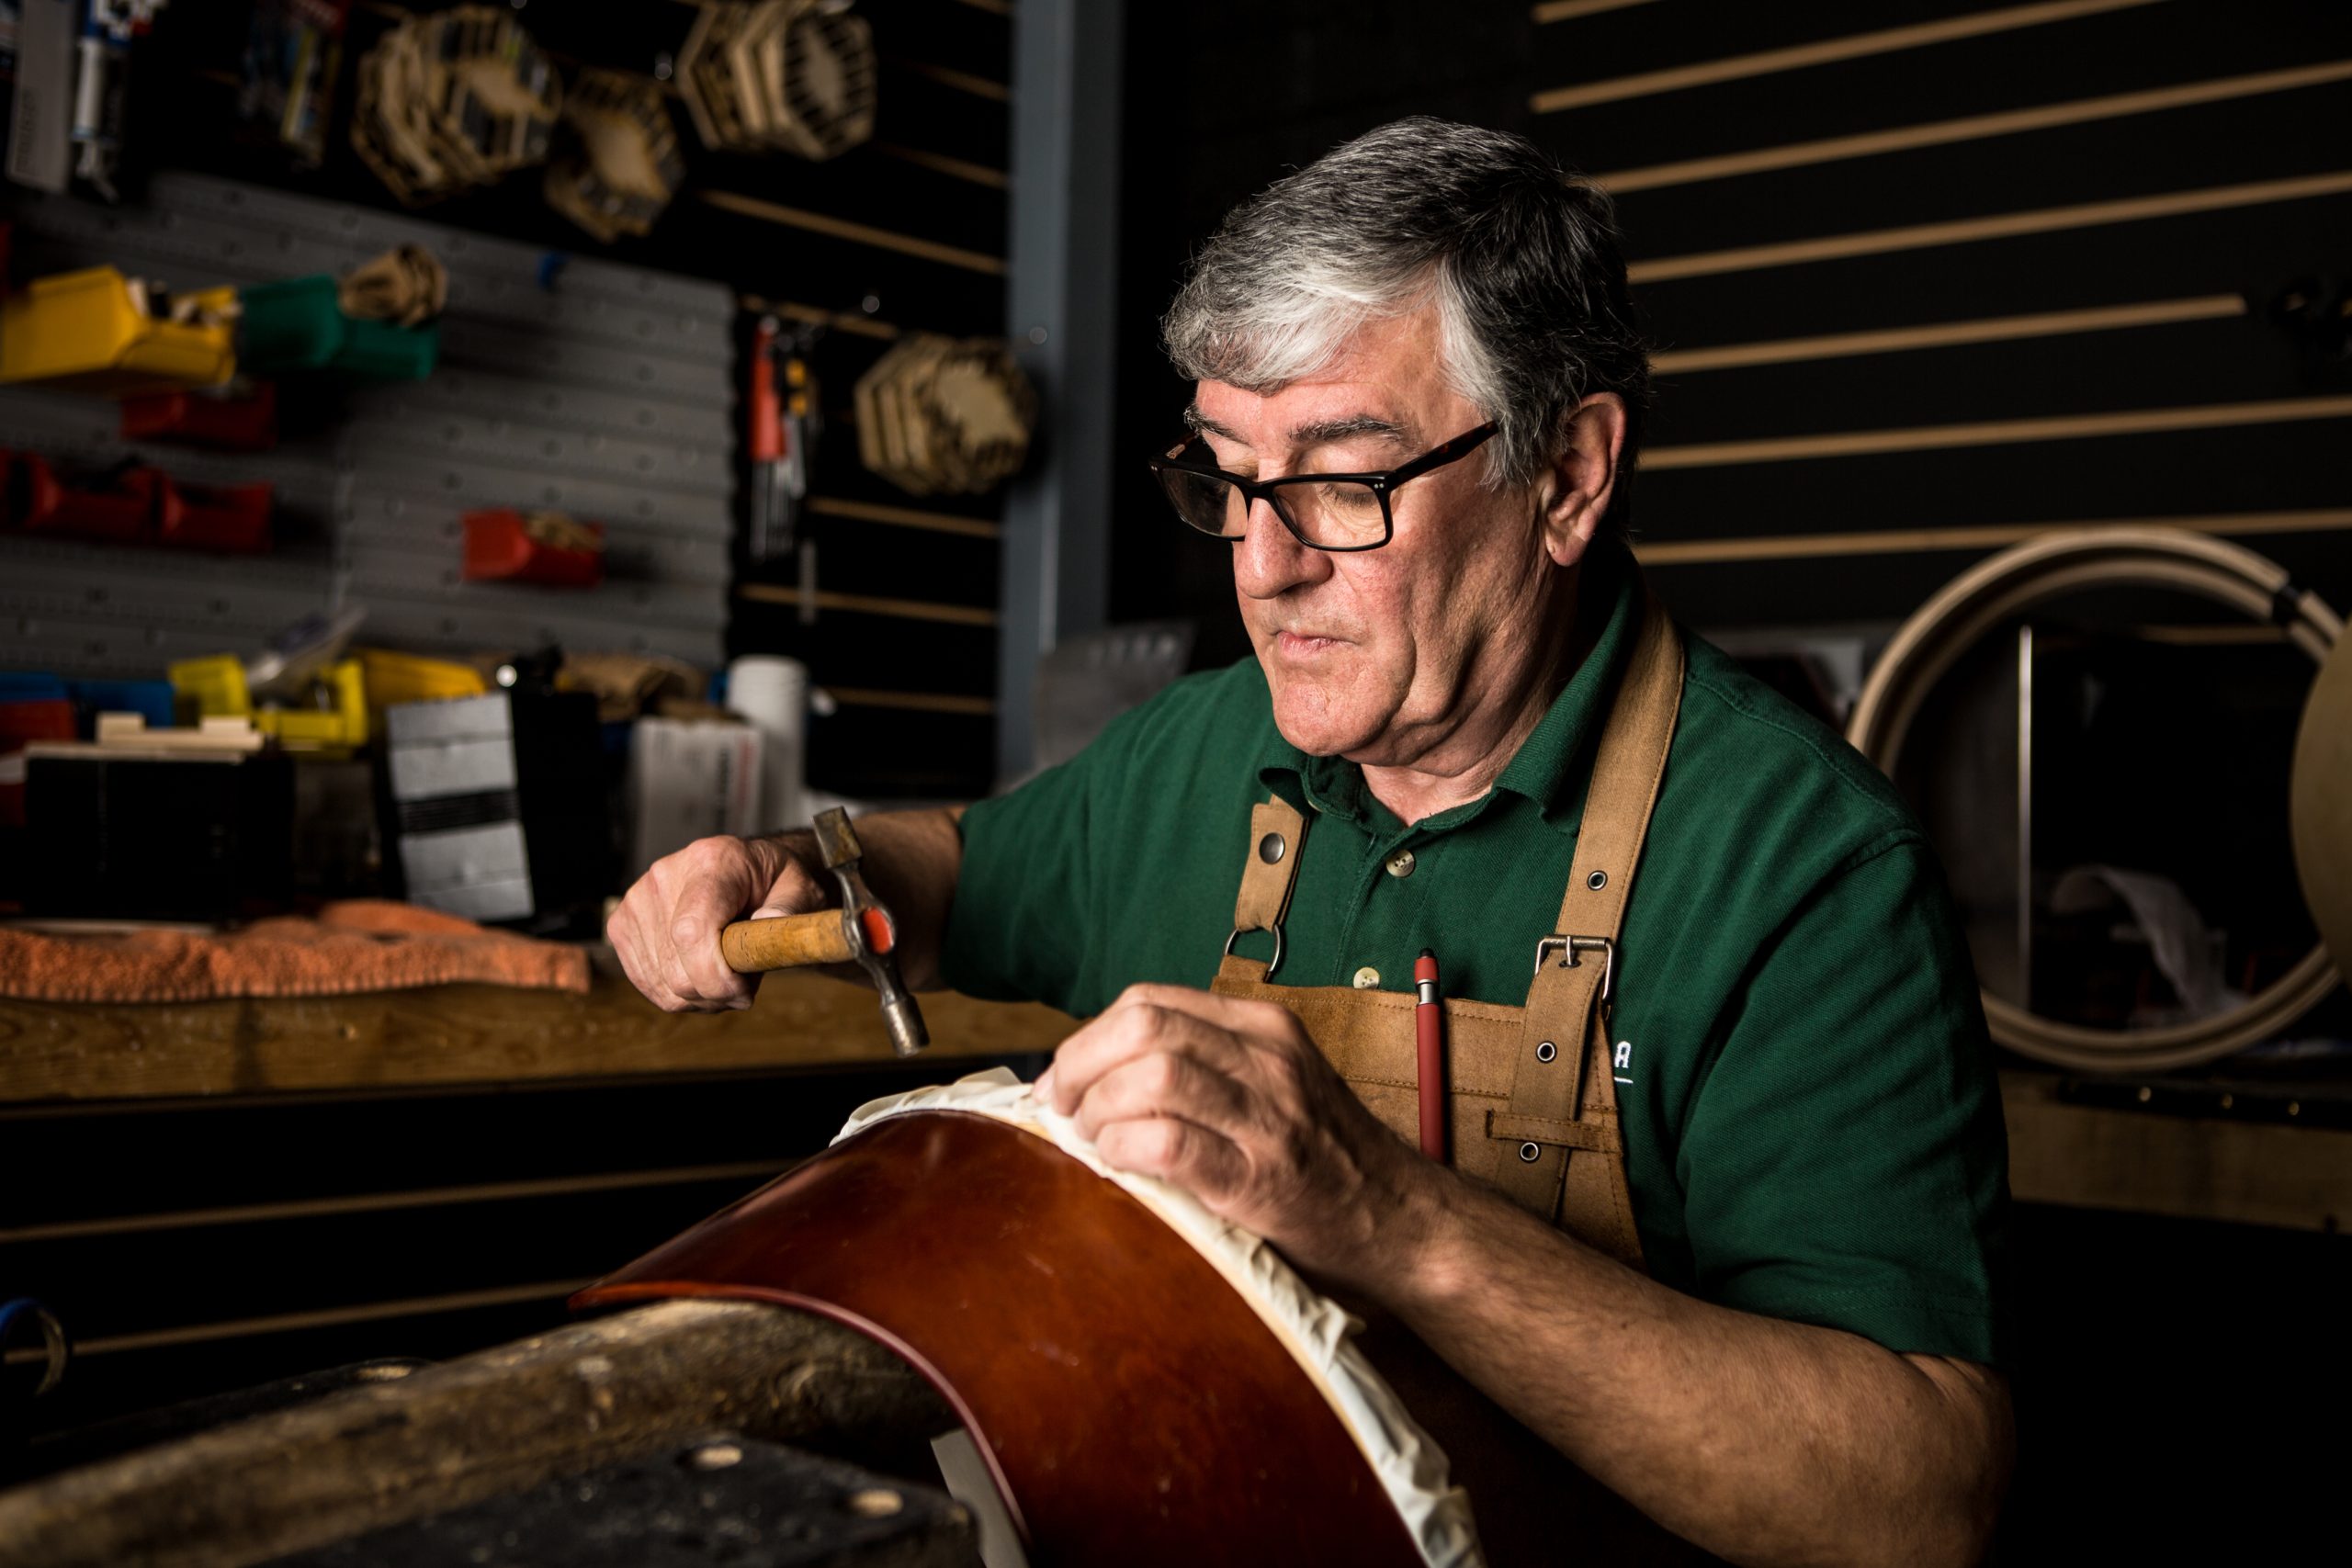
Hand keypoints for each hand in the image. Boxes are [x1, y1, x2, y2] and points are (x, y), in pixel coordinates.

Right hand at [607, 834, 823, 1011]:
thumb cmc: (775, 884)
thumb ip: (791, 908)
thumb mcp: (802, 889)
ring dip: (701, 997)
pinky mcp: (622, 925)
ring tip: (727, 973)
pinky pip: (649, 985)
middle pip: (676, 969)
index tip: (744, 991)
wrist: (747, 872)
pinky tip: (702, 974)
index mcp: (712, 861)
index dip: (715, 975)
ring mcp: (637, 901)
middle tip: (745, 984)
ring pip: (662, 985)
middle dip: (717, 993)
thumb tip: (768, 926)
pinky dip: (679, 995)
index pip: (691, 931)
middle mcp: (665, 876)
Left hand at [1037, 983, 1439, 1287]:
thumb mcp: (1276, 1082)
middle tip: (1061, 1108)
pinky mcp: (1260, 1177)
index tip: (1064, 1077)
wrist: (1400, 1219)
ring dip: (1097, 1108)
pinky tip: (1117, 1163)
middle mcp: (1267, 1058)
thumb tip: (1105, 1073)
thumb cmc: (1326, 1156)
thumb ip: (1209, 1066)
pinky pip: (1170, 1143)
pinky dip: (1125, 1148)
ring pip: (1153, 1075)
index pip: (1151, 1001)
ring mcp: (1268, 1116)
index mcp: (1263, 1026)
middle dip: (1081, 1065)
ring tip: (1089, 1139)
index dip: (1090, 1036)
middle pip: (1143, 1027)